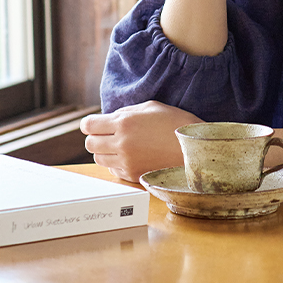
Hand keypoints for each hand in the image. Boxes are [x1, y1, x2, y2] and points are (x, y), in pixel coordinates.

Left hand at [80, 101, 201, 182]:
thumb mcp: (151, 107)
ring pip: (99, 159)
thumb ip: (127, 111)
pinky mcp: (133, 175)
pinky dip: (115, 163)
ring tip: (119, 145)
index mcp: (125, 123)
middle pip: (90, 144)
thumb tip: (111, 118)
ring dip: (104, 152)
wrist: (194, 149)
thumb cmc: (175, 122)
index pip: (89, 125)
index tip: (92, 124)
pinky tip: (129, 156)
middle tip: (106, 134)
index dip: (88, 124)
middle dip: (95, 137)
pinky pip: (113, 170)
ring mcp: (127, 162)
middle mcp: (122, 144)